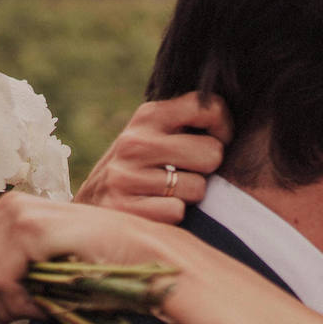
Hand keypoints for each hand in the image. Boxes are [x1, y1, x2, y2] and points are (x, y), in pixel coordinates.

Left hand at [0, 196, 176, 323]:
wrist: (144, 257)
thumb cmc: (101, 267)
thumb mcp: (42, 278)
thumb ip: (4, 292)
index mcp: (7, 212)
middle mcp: (7, 206)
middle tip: (4, 323)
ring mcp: (18, 215)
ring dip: (6, 308)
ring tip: (39, 311)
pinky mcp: (30, 230)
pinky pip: (0, 281)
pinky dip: (19, 304)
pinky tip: (44, 307)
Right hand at [74, 92, 232, 223]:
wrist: (90, 210)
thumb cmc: (136, 170)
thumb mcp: (153, 135)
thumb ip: (184, 122)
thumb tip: (232, 116)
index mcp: (148, 116)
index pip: (207, 107)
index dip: (224, 127)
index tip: (218, 140)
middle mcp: (135, 142)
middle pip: (212, 153)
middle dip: (207, 169)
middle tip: (187, 173)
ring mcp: (127, 176)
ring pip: (198, 188)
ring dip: (189, 196)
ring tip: (166, 193)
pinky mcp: (124, 208)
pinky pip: (177, 211)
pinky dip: (172, 216)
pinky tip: (154, 210)